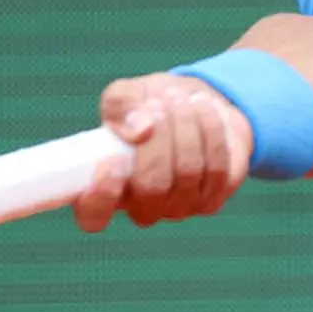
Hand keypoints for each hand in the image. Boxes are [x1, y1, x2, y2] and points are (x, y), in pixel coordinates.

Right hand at [72, 72, 252, 232]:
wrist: (192, 105)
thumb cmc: (146, 105)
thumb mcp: (126, 96)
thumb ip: (122, 108)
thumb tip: (140, 130)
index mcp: (106, 190)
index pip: (94, 215)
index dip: (101, 196)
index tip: (112, 161)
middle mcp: (142, 207)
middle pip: (152, 187)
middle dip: (159, 138)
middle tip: (159, 102)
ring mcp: (179, 207)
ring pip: (188, 172)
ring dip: (186, 126)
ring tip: (182, 97)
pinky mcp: (213, 198)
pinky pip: (218, 168)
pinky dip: (211, 131)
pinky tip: (204, 108)